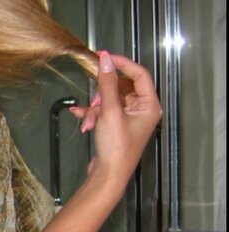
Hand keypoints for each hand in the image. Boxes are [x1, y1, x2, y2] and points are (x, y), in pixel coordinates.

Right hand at [68, 51, 162, 189]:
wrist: (108, 174)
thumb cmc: (116, 149)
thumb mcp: (110, 111)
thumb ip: (107, 83)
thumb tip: (105, 60)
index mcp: (149, 105)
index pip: (139, 74)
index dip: (121, 63)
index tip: (104, 57)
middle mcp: (142, 110)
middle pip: (121, 86)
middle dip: (103, 92)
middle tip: (95, 99)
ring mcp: (129, 117)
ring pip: (109, 97)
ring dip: (95, 106)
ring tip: (89, 118)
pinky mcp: (117, 124)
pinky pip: (103, 109)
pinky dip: (92, 112)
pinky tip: (81, 117)